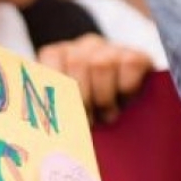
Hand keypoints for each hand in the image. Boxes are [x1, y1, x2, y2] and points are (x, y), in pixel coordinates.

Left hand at [36, 34, 152, 124]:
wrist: (123, 109)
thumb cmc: (86, 114)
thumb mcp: (65, 110)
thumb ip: (54, 111)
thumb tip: (42, 133)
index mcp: (57, 54)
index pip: (51, 63)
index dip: (59, 93)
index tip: (64, 117)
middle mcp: (83, 46)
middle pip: (77, 62)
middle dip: (83, 98)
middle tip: (89, 121)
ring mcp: (110, 48)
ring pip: (103, 64)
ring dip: (104, 97)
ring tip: (107, 116)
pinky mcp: (137, 55)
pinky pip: (131, 63)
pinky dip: (127, 88)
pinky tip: (124, 100)